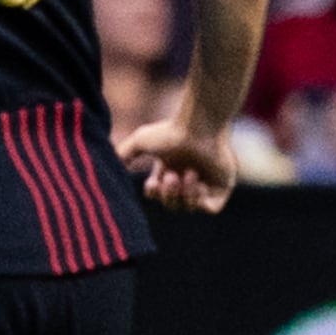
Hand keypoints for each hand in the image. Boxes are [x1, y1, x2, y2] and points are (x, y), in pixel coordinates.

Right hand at [123, 119, 239, 215]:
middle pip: (172, 204)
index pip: (158, 194)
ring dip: (184, 195)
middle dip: (169, 194)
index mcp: (171, 168)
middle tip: (172, 176)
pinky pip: (211, 208)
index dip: (154, 193)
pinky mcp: (223, 187)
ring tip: (189, 174)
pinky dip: (200, 201)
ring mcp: (207, 183)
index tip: (153, 182)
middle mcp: (187, 176)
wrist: (200, 126)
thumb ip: (124, 154)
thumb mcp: (140, 141)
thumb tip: (112, 170)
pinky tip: (199, 184)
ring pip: (189, 207)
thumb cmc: (171, 131)